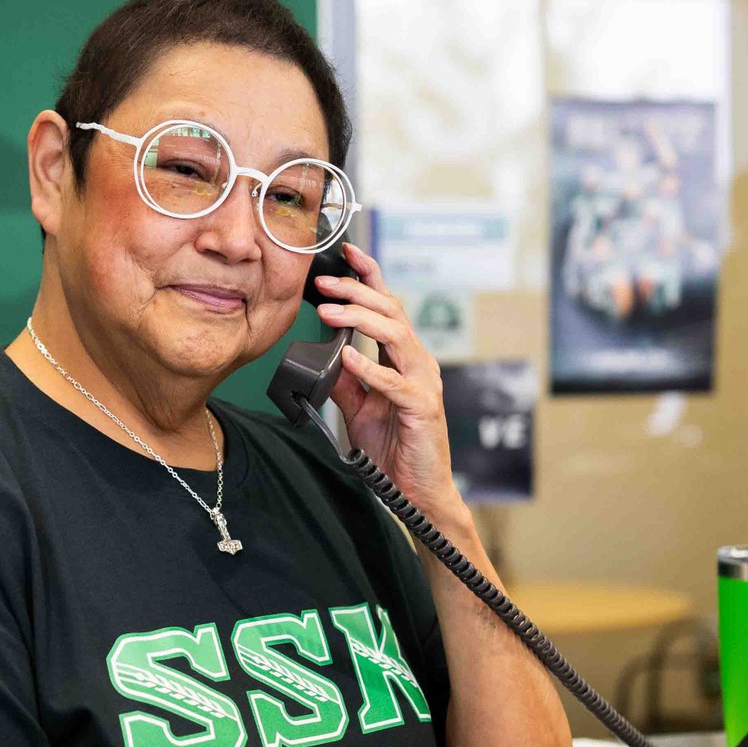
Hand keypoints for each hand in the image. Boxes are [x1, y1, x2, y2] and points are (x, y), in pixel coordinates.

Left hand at [316, 242, 462, 522]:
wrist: (416, 493)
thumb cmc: (394, 448)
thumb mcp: (360, 408)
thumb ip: (346, 380)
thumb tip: (324, 353)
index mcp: (404, 357)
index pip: (388, 306)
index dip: (370, 276)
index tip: (347, 253)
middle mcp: (418, 363)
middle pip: (392, 312)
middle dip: (357, 292)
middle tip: (324, 284)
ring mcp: (424, 383)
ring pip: (396, 336)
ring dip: (360, 320)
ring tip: (329, 312)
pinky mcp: (422, 409)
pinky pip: (395, 381)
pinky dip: (369, 367)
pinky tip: (347, 356)